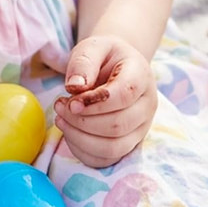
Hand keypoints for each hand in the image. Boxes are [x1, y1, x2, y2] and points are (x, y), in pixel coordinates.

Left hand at [53, 35, 157, 167]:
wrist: (116, 66)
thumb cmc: (103, 56)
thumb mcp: (92, 47)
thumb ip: (84, 62)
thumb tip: (74, 86)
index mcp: (141, 75)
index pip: (124, 95)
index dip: (95, 102)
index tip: (70, 100)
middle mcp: (147, 105)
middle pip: (118, 125)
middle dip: (82, 120)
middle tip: (60, 106)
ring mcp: (141, 128)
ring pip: (113, 148)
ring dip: (80, 137)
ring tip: (61, 118)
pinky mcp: (129, 144)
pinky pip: (106, 159)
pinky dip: (83, 150)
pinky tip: (69, 131)